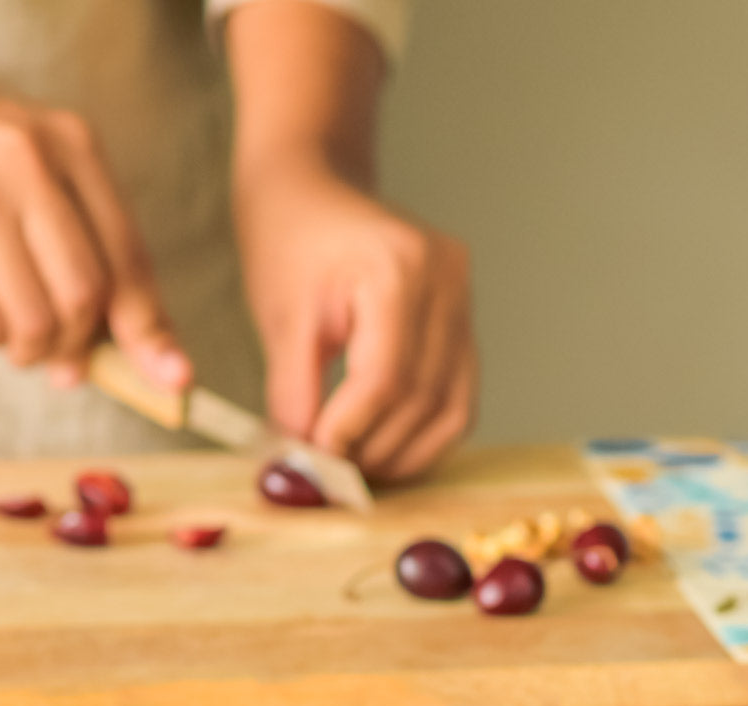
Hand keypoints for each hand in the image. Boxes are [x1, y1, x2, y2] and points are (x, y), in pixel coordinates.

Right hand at [0, 56, 189, 387]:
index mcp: (73, 146)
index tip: (172, 379)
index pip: (130, 258)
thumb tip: (149, 353)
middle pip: (88, 298)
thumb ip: (91, 246)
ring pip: (39, 320)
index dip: (151, 329)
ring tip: (17, 336)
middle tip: (65, 365)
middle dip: (80, 347)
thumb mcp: (34, 170)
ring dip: (33, 350)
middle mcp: (31, 164)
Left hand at [237, 160, 476, 481]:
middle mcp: (446, 282)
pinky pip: (457, 402)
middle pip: (420, 400)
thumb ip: (293, 394)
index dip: (349, 432)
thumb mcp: (281, 317)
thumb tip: (304, 466)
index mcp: (399, 267)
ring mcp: (465, 302)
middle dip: (371, 451)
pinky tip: (384, 451)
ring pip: (449, 411)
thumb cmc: (287, 240)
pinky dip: (423, 438)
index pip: (386, 379)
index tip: (312, 463)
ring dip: (400, 455)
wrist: (313, 186)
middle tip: (327, 478)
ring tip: (352, 470)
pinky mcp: (466, 324)